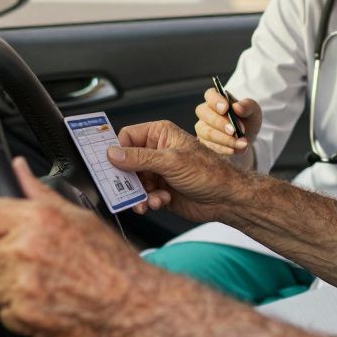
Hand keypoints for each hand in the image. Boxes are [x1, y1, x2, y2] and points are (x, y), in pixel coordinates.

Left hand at [0, 157, 151, 336]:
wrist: (131, 302)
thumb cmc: (111, 260)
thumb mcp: (78, 216)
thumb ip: (39, 193)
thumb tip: (18, 168)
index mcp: (36, 220)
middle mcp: (25, 250)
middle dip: (2, 261)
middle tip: (32, 263)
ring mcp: (22, 286)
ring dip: (11, 289)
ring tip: (44, 283)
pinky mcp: (24, 316)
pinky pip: (4, 314)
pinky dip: (21, 312)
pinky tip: (47, 301)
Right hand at [113, 120, 248, 222]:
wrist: (226, 199)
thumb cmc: (208, 172)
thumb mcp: (171, 161)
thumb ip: (140, 158)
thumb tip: (112, 154)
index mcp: (160, 134)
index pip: (127, 137)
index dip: (117, 150)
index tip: (109, 165)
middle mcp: (156, 151)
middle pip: (125, 162)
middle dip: (126, 178)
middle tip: (124, 188)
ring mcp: (157, 171)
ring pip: (132, 182)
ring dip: (138, 193)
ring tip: (147, 200)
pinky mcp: (159, 190)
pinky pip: (142, 196)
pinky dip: (147, 201)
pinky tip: (160, 202)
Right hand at [194, 87, 261, 155]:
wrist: (246, 137)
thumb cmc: (248, 118)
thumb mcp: (253, 110)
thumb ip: (247, 106)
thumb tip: (237, 107)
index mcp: (216, 98)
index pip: (210, 95)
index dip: (216, 101)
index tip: (226, 108)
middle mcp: (206, 112)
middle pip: (204, 113)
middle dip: (220, 123)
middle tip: (234, 130)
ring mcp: (203, 127)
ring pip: (207, 132)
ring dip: (225, 139)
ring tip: (242, 143)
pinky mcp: (205, 142)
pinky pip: (210, 146)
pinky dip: (225, 149)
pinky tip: (236, 149)